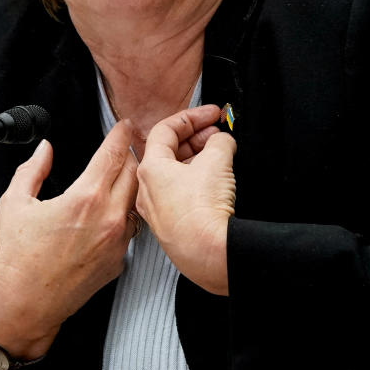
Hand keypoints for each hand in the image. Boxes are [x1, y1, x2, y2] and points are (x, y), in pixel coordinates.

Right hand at [0, 120, 138, 357]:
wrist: (25, 304)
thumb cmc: (17, 257)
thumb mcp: (15, 203)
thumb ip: (33, 169)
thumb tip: (45, 149)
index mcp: (85, 198)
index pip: (113, 154)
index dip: (120, 134)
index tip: (124, 125)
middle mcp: (109, 218)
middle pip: (135, 173)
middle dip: (130, 156)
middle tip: (123, 147)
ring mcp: (118, 242)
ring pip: (137, 201)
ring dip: (131, 185)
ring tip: (120, 177)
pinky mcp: (119, 262)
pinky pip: (130, 229)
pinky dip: (125, 215)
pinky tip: (111, 212)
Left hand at [136, 104, 235, 295]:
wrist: (209, 255)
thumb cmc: (202, 212)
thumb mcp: (217, 160)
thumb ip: (220, 142)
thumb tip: (222, 142)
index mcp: (150, 168)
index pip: (166, 130)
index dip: (192, 117)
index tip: (210, 114)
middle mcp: (147, 190)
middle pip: (168, 152)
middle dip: (196, 138)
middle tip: (217, 133)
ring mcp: (157, 212)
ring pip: (174, 175)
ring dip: (197, 160)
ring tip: (220, 156)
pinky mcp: (171, 228)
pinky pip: (180, 196)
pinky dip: (196, 183)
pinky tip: (215, 183)